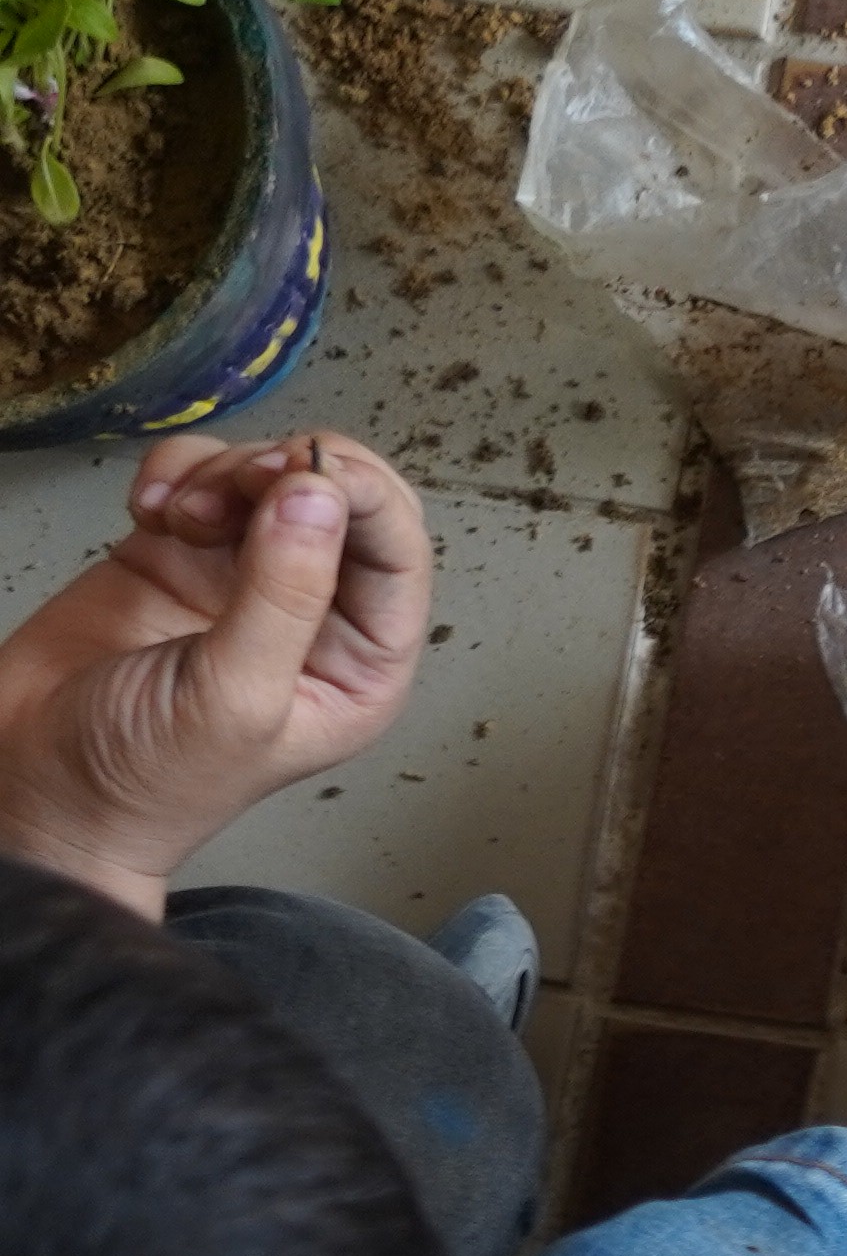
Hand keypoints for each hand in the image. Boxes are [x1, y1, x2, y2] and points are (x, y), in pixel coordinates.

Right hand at [0, 433, 432, 915]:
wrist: (39, 784)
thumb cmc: (148, 775)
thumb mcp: (232, 695)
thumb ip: (282, 595)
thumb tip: (319, 496)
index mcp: (361, 662)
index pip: (399, 553)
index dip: (363, 496)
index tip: (303, 471)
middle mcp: (317, 613)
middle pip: (347, 499)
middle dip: (294, 472)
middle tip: (237, 482)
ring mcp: (247, 574)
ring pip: (270, 475)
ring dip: (224, 472)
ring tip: (176, 518)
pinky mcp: (181, 549)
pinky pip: (199, 474)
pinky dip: (175, 471)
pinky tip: (146, 512)